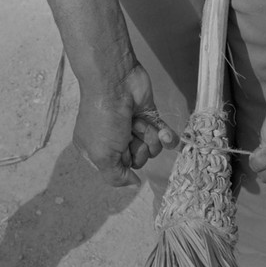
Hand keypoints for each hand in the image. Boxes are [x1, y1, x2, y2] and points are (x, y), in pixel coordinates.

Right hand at [73, 65, 178, 186]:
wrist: (115, 82)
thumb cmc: (104, 119)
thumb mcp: (102, 155)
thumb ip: (116, 177)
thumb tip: (134, 184)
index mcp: (98, 151)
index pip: (119, 171)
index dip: (124, 163)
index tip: (119, 150)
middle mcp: (116, 141)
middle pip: (138, 160)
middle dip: (137, 148)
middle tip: (127, 133)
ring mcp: (134, 129)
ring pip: (153, 148)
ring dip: (148, 136)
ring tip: (137, 122)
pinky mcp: (150, 117)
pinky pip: (165, 136)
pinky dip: (167, 136)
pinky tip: (165, 134)